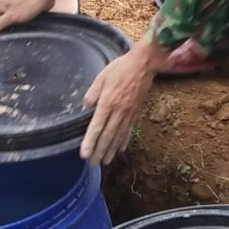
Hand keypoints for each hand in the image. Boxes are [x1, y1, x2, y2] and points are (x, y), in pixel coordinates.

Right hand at [0, 0, 66, 34]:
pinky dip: (18, 19)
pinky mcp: (22, 3)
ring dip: (10, 22)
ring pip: (8, 15)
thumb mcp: (11, 17)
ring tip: (16, 29)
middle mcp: (4, 1)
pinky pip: (16, 13)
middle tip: (7, 34)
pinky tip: (22, 24)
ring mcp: (13, 1)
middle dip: (1, 25)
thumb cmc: (28, 5)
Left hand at [78, 43, 162, 164]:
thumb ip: (92, 94)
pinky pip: (129, 130)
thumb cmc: (121, 68)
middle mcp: (119, 111)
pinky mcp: (136, 112)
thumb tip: (86, 109)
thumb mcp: (101, 77)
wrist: (144, 64)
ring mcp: (129, 113)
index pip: (97, 126)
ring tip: (105, 162)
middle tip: (93, 164)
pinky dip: (124, 141)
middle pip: (108, 136)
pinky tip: (120, 149)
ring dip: (111, 150)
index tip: (84, 154)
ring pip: (119, 136)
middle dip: (99, 151)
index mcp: (108, 102)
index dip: (90, 141)